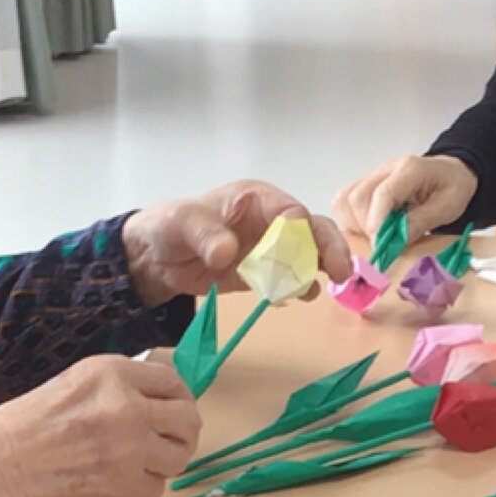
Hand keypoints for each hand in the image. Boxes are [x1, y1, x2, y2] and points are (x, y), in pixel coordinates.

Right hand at [0, 355, 201, 496]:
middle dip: (182, 431)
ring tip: (142, 463)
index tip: (174, 408)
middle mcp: (128, 405)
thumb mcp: (73, 385)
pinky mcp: (124, 484)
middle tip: (169, 440)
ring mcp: (130, 446)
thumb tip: (153, 401)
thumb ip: (116, 388)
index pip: (171, 380)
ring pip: (179, 455)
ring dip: (165, 462)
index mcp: (111, 372)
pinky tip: (119, 482)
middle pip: (187, 417)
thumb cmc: (20, 427)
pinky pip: (157, 488)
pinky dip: (142, 489)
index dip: (177, 397)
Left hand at [121, 181, 351, 306]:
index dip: (300, 229)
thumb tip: (227, 251)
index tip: (301, 250)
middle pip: (313, 230)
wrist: (155, 258)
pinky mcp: (264, 275)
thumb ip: (205, 235)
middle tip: (340, 272)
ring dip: (324, 268)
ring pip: (311, 254)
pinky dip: (300, 288)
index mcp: (256, 200)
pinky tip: (300, 297)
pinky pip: (291, 279)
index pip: (290, 210)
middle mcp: (270, 222)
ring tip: (326, 289)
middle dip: (329, 248)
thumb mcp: (182, 224)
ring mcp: (270, 249)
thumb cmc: (170, 227)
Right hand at [332, 154, 477, 250]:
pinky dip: (352, 219)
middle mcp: (387, 168)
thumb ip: (422, 222)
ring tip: (377, 234)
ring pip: (345, 198)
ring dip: (355, 223)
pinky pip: (345, 201)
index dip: (377, 222)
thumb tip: (396, 241)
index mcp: (411, 169)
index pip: (384, 193)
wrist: (452, 171)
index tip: (378, 245)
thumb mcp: (449, 206)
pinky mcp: (366, 183)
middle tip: (382, 243)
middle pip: (358, 196)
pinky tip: (370, 227)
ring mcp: (374, 174)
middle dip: (366, 226)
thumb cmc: (453, 186)